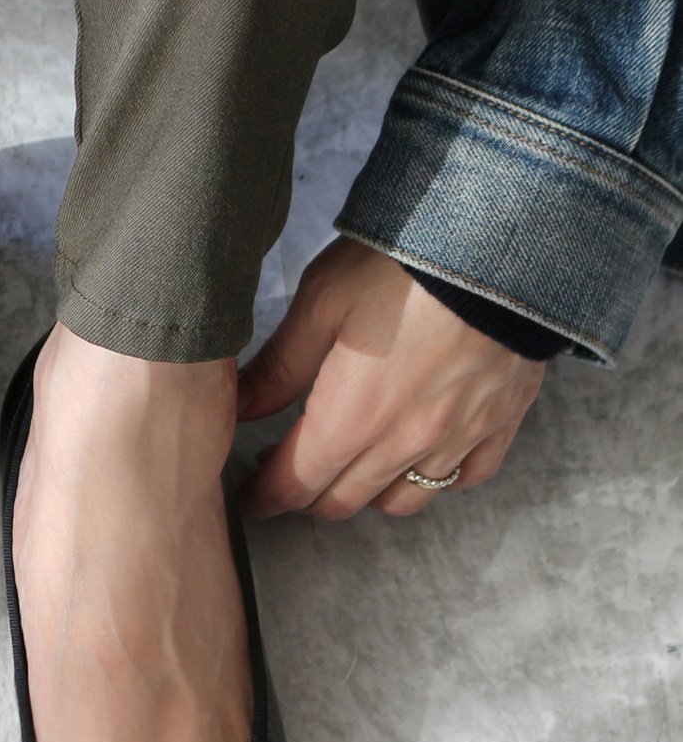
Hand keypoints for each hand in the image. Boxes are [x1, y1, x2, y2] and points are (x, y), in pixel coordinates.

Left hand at [237, 238, 544, 520]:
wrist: (500, 242)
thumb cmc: (401, 262)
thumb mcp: (322, 303)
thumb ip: (279, 367)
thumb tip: (238, 407)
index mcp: (352, 416)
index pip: (296, 483)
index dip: (265, 496)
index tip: (249, 497)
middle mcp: (405, 440)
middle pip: (345, 500)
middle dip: (308, 495)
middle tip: (287, 474)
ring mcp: (459, 436)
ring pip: (405, 500)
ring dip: (368, 493)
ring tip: (350, 464)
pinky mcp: (502, 420)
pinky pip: (466, 476)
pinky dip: (438, 477)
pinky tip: (421, 454)